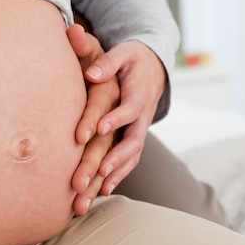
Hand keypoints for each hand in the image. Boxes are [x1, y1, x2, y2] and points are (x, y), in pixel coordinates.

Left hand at [83, 39, 166, 195]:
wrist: (153, 69)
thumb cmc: (132, 59)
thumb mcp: (124, 53)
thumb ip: (108, 62)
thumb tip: (91, 73)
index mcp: (139, 93)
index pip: (129, 108)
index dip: (117, 119)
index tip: (100, 128)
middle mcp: (142, 116)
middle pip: (132, 141)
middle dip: (115, 158)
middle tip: (97, 170)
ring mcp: (140, 130)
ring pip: (131, 156)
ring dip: (115, 174)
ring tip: (97, 189)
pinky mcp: (134, 138)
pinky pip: (129, 161)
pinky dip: (117, 176)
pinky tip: (101, 191)